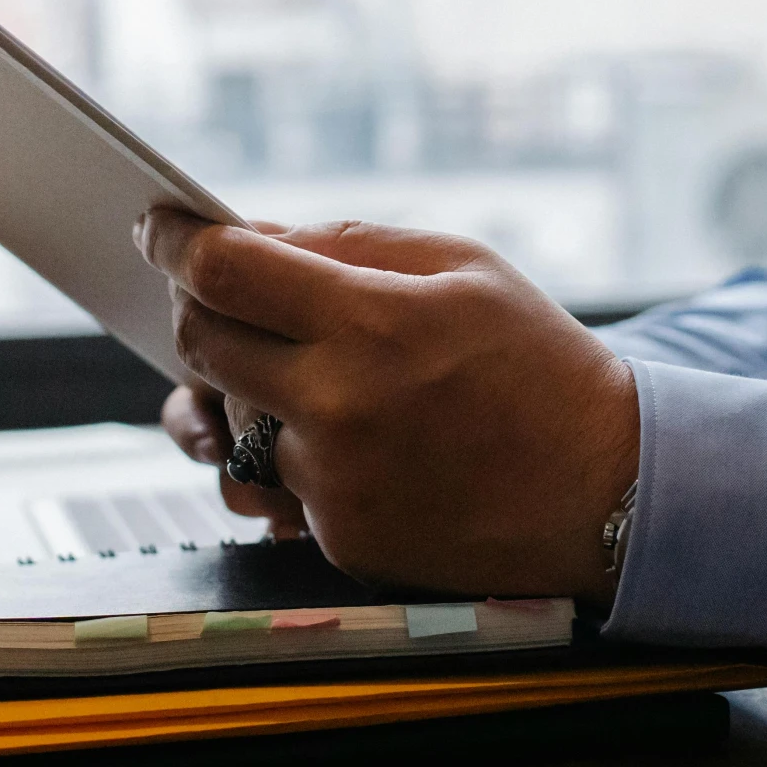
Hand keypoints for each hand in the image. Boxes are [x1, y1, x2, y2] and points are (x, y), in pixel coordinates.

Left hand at [134, 210, 637, 604]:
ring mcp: (334, 484)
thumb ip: (348, 244)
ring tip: (308, 374)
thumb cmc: (539, 365)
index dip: (175, 240)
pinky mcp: (339, 539)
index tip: (159, 228)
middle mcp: (340, 408)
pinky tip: (361, 442)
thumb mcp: (464, 267)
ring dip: (244, 388)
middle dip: (197, 308)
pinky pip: (276, 483)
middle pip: (202, 344)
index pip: (224, 270)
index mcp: (373, 323)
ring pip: (226, 422)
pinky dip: (299, 455)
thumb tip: (250, 235)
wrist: (607, 489)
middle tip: (221, 294)